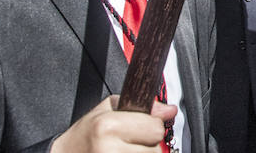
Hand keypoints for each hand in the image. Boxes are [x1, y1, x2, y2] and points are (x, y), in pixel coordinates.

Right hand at [51, 95, 176, 152]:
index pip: (155, 128)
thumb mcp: (109, 110)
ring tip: (125, 150)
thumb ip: (142, 107)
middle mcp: (109, 149)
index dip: (151, 126)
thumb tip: (170, 110)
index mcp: (108, 126)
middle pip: (156, 149)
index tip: (140, 127)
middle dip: (147, 145)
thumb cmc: (86, 134)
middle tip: (130, 142)